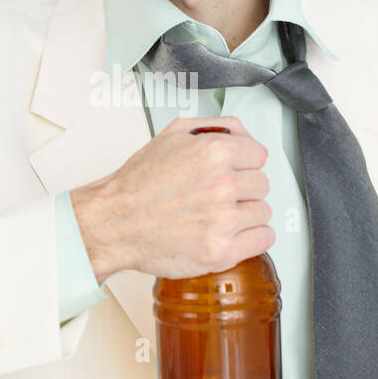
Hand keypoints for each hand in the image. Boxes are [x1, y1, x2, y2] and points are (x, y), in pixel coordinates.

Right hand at [69, 115, 272, 280]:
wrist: (114, 223)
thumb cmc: (139, 183)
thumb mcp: (173, 135)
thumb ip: (217, 127)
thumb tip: (246, 136)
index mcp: (214, 152)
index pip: (259, 155)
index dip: (244, 163)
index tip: (232, 171)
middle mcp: (221, 184)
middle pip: (262, 184)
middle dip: (244, 188)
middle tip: (220, 195)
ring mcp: (222, 220)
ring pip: (263, 211)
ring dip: (246, 213)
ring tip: (220, 215)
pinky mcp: (220, 251)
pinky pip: (263, 239)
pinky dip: (253, 237)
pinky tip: (233, 233)